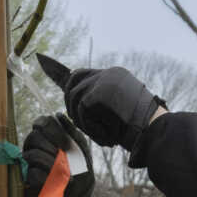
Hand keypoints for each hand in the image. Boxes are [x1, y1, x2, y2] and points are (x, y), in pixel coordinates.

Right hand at [20, 116, 94, 196]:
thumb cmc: (81, 174)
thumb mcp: (82, 152)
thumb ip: (73, 132)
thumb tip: (59, 114)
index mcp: (49, 138)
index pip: (42, 123)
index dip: (52, 129)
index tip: (66, 143)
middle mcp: (35, 149)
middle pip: (33, 137)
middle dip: (51, 146)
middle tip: (64, 157)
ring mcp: (29, 166)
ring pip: (31, 155)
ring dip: (50, 162)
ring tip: (64, 171)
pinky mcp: (27, 183)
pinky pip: (32, 174)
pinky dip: (47, 177)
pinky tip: (58, 182)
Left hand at [38, 54, 164, 151]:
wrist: (154, 130)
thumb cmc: (140, 128)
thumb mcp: (120, 108)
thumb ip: (100, 102)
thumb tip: (77, 107)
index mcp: (113, 75)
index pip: (82, 72)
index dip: (64, 76)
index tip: (42, 61)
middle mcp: (108, 73)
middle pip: (73, 80)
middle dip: (70, 102)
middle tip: (81, 123)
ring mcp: (103, 80)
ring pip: (74, 98)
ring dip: (83, 121)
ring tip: (101, 133)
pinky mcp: (99, 92)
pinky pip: (82, 111)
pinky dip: (90, 127)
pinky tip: (106, 135)